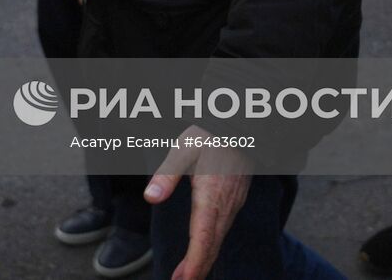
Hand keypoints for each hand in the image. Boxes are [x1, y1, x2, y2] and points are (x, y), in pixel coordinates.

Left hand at [144, 126, 253, 279]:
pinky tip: (201, 252)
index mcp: (212, 195)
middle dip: (197, 268)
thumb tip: (150, 197)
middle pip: (212, 244)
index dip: (195, 261)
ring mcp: (232, 205)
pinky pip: (221, 230)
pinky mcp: (233, 202)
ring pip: (217, 239)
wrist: (241, 128)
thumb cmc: (210, 135)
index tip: (184, 279)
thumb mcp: (184, 147)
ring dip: (203, 260)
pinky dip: (210, 247)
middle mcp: (225, 206)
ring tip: (186, 277)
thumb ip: (167, 173)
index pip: (203, 236)